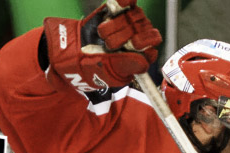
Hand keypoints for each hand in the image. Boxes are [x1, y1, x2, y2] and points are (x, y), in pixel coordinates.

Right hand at [44, 1, 159, 94]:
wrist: (75, 50)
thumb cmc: (96, 64)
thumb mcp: (111, 69)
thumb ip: (128, 65)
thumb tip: (144, 60)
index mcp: (144, 52)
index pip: (153, 40)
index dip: (143, 41)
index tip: (132, 43)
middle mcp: (140, 35)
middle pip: (142, 27)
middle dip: (123, 35)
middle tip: (109, 44)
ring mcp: (130, 21)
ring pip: (133, 15)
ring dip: (116, 24)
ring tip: (103, 34)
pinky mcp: (119, 9)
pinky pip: (127, 1)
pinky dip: (124, 1)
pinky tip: (120, 3)